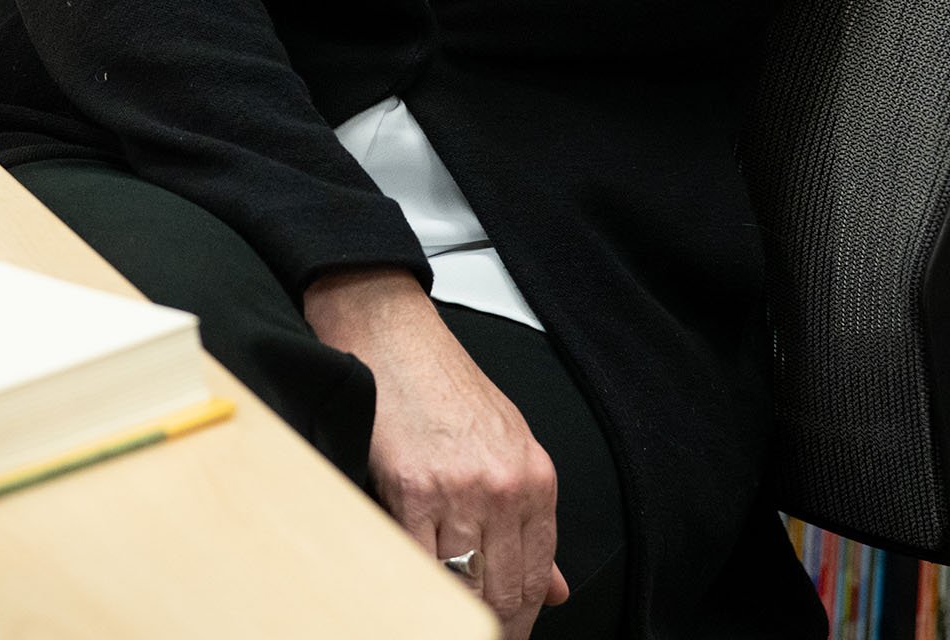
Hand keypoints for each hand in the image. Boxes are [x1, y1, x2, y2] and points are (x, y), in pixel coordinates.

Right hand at [303, 269, 570, 638]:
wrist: (396, 340)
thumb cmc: (447, 389)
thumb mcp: (511, 445)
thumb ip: (533, 521)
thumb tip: (554, 588)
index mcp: (536, 479)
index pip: (536, 574)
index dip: (522, 617)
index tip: (511, 631)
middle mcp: (503, 488)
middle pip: (502, 588)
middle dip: (494, 624)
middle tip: (483, 634)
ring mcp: (457, 491)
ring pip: (461, 583)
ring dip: (454, 612)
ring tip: (446, 621)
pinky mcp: (409, 489)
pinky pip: (418, 559)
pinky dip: (418, 583)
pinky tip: (418, 592)